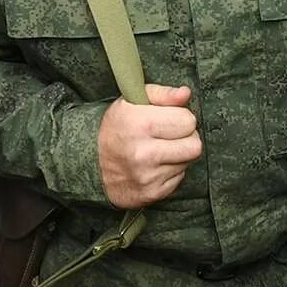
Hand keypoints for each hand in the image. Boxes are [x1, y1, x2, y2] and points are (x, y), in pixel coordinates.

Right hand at [98, 84, 201, 208]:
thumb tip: (185, 93)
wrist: (91, 163)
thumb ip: (162, 94)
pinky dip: (171, 171)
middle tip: (169, 135)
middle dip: (186, 138)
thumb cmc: (117, 128)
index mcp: (140, 124)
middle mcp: (143, 152)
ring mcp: (148, 176)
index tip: (169, 119)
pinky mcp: (152, 193)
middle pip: (195, 145)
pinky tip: (155, 165)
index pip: (188, 121)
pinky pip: (179, 178)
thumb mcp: (132, 101)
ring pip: (188, 162)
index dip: (181, 118)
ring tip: (159, 149)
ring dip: (178, 155)